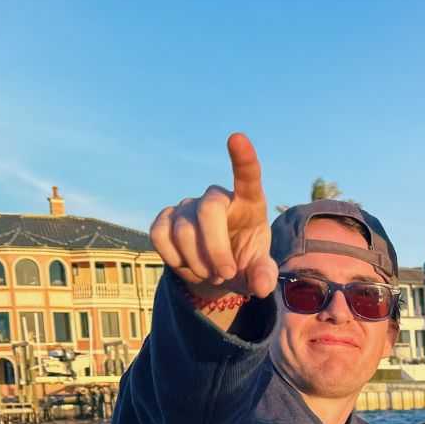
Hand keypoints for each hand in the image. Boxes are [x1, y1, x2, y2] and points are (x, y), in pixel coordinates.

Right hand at [149, 132, 278, 298]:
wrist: (217, 272)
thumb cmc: (245, 262)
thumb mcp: (259, 271)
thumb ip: (264, 275)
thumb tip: (262, 285)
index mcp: (249, 202)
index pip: (248, 176)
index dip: (243, 158)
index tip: (237, 138)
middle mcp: (217, 197)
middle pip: (209, 210)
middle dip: (215, 248)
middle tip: (225, 273)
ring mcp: (189, 205)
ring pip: (183, 231)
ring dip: (198, 262)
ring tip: (212, 272)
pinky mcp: (165, 218)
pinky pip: (160, 236)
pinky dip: (174, 258)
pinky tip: (188, 263)